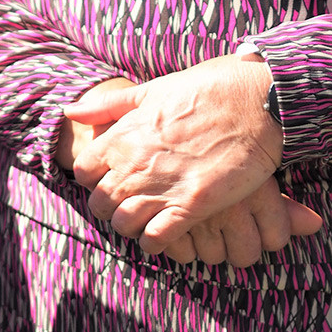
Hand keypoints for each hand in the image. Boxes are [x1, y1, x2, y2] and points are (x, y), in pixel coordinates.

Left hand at [66, 55, 320, 253]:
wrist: (260, 100)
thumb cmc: (210, 89)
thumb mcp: (152, 89)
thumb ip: (110, 105)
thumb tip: (71, 110)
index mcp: (123, 136)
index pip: (84, 172)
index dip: (95, 179)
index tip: (111, 179)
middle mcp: (135, 164)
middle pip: (100, 204)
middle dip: (111, 208)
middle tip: (129, 205)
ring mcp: (161, 187)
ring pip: (124, 225)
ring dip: (133, 227)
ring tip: (147, 222)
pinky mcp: (191, 205)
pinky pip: (156, 239)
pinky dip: (157, 243)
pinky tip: (165, 236)